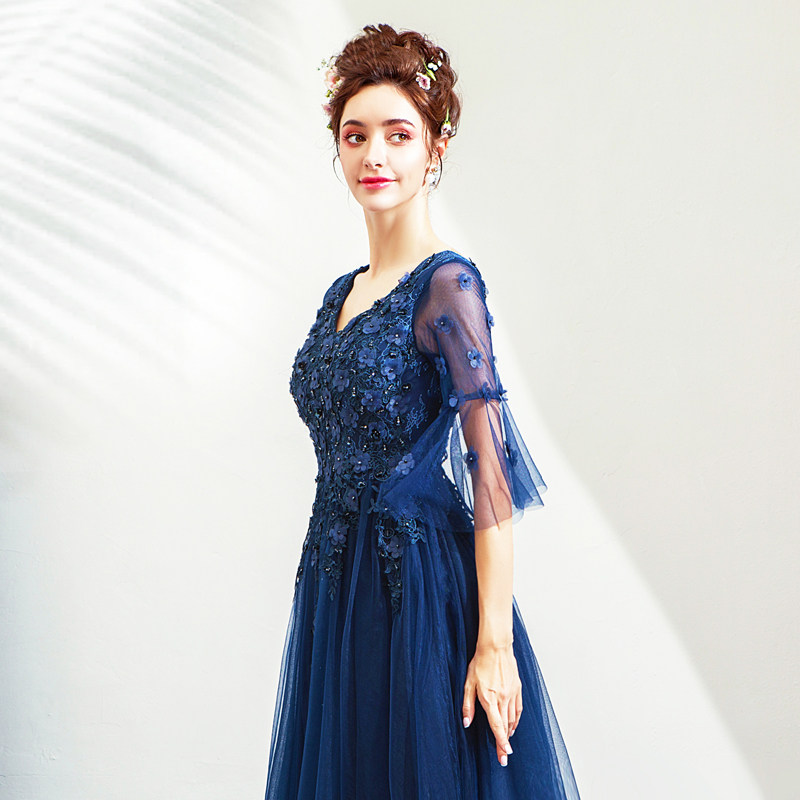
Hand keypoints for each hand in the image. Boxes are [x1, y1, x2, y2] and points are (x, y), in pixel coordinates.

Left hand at [462, 641, 522, 765]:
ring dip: (510, 732)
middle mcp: (503, 698)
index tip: (504, 755)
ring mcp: (512, 693)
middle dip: (505, 743)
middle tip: (504, 755)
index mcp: (490, 699)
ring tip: (506, 740)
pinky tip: (513, 724)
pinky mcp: (517, 688)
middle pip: (506, 726)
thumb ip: (467, 704)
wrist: (496, 647)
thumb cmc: (480, 663)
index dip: (500, 743)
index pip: (497, 726)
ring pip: (513, 719)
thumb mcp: (468, 683)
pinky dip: (516, 719)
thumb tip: (466, 722)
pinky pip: (518, 709)